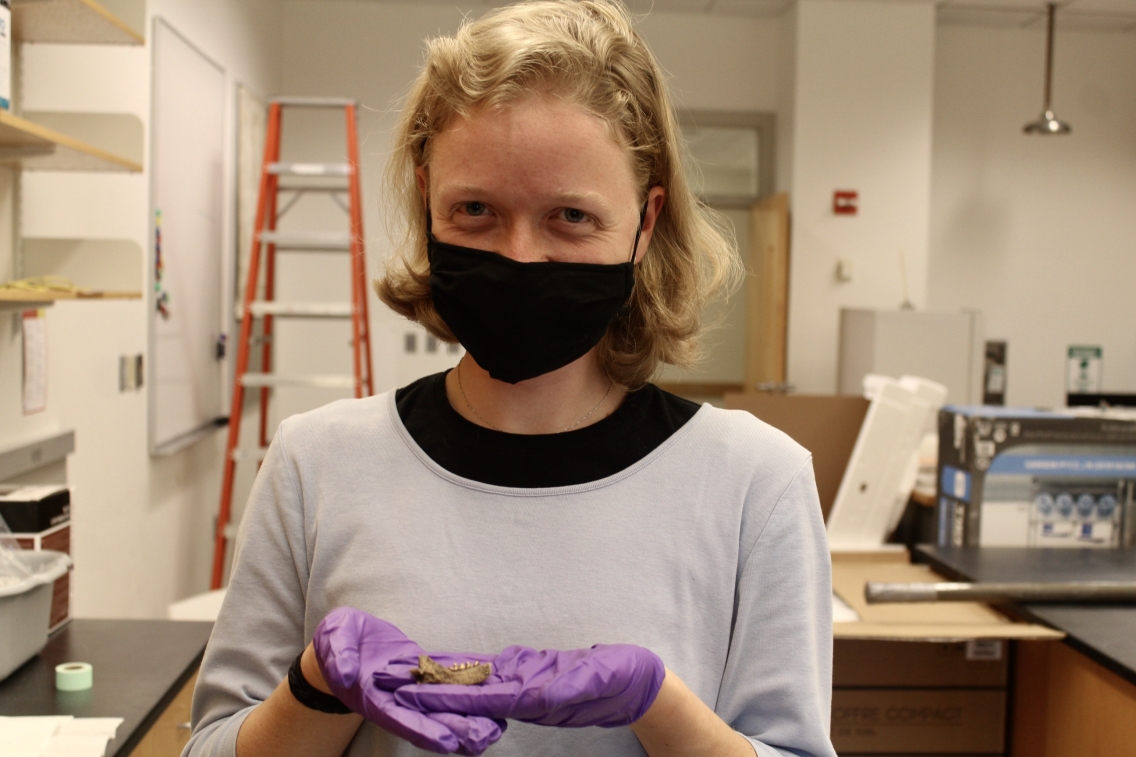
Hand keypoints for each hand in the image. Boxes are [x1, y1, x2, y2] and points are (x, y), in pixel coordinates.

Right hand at [312, 607, 504, 754]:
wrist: (344, 639)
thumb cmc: (334, 640)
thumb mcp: (332, 640)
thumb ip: (340, 658)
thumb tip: (346, 675)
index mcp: (372, 697)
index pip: (400, 718)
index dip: (422, 731)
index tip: (446, 742)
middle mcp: (396, 698)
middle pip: (429, 719)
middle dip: (457, 729)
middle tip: (485, 737)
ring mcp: (413, 686)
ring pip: (444, 704)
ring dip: (469, 715)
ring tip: (497, 726)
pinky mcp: (424, 670)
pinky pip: (449, 677)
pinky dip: (469, 683)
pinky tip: (491, 687)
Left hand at [394, 644, 665, 727]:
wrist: (635, 682)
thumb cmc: (618, 680)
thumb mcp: (593, 683)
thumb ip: (563, 690)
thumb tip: (532, 698)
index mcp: (529, 696)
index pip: (475, 697)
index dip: (440, 694)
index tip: (408, 694)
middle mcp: (518, 691)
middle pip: (462, 691)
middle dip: (423, 688)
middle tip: (384, 683)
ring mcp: (521, 681)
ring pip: (470, 680)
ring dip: (435, 677)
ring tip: (399, 672)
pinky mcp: (527, 671)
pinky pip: (487, 670)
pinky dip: (460, 667)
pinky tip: (439, 663)